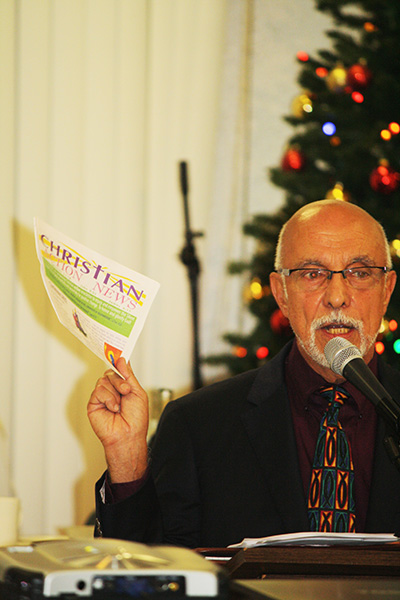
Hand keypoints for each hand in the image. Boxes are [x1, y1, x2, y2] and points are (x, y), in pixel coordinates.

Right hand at [87, 358, 148, 482]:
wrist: (127, 435)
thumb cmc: (136, 419)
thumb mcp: (137, 392)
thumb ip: (128, 375)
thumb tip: (122, 359)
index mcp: (124, 386)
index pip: (119, 369)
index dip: (118, 361)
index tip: (119, 352)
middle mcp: (113, 389)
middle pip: (111, 372)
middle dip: (120, 381)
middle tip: (126, 391)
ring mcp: (103, 396)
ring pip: (104, 380)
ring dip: (115, 392)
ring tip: (119, 405)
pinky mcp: (94, 402)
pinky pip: (98, 390)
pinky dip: (108, 399)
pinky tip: (112, 408)